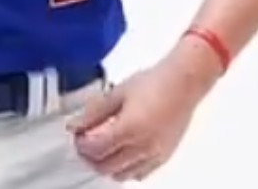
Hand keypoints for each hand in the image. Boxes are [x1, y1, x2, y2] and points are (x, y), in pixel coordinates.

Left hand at [67, 46, 220, 181]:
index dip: (81, 144)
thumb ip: (94, 112)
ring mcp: (154, 155)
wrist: (182, 84)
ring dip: (107, 165)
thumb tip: (75, 124)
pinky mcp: (163, 157)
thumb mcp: (117, 93)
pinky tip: (122, 153)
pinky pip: (139, 173)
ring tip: (101, 147)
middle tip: (84, 143)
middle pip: (105, 166)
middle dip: (90, 157)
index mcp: (128, 129)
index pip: (95, 149)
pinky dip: (126, 169)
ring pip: (122, 174)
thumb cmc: (154, 83)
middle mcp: (142, 147)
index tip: (77, 135)